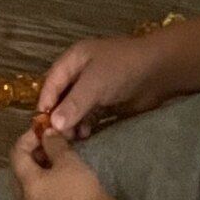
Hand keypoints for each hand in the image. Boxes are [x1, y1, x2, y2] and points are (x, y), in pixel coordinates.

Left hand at [10, 125, 106, 199]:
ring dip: (34, 174)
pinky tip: (55, 185)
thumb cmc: (81, 190)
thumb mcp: (68, 159)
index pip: (17, 154)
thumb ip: (53, 144)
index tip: (42, 132)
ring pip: (26, 189)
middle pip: (18, 173)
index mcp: (28, 184)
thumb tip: (46, 135)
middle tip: (46, 148)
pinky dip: (40, 189)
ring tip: (52, 166)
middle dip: (30, 156)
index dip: (28, 138)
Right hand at [38, 32, 160, 135]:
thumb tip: (55, 125)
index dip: (46, 102)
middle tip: (58, 137)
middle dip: (59, 117)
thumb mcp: (94, 84)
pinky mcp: (107, 102)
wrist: (158, 72)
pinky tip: (86, 136)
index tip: (42, 125)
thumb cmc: (122, 70)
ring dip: (72, 123)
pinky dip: (86, 125)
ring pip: (76, 108)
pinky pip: (90, 115)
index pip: (52, 82)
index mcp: (74, 60)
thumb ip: (74, 104)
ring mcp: (95, 88)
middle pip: (62, 97)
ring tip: (74, 139)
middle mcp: (81, 73)